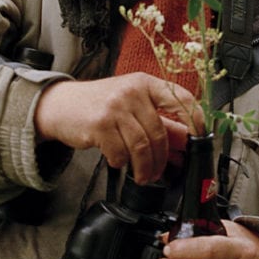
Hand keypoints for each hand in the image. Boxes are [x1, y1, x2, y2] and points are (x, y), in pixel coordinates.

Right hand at [33, 73, 202, 184]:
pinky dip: (122, 162)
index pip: (181, 99)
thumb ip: (158, 119)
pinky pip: (120, 153)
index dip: (194, 120)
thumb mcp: (131, 104)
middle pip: (160, 132)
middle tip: (159, 172)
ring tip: (143, 175)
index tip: (197, 139)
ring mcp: (115, 107)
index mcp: (145, 83)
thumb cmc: (100, 105)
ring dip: (145, 167)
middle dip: (162, 158)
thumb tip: (186, 140)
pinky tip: (119, 161)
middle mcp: (131, 91)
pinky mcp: (99, 124)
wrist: (61, 105)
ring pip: (142, 146)